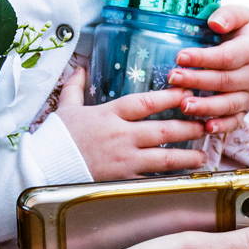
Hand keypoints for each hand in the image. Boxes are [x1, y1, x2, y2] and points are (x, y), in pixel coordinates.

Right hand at [58, 82, 208, 179]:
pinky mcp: (121, 181)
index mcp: (109, 114)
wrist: (43, 167)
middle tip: (205, 125)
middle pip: (163, 131)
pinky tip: (182, 179)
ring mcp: (123, 161)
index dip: (170, 96)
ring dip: (186, 157)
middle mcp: (121, 136)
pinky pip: (151, 180)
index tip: (188, 91)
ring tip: (202, 157)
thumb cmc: (56, 137)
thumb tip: (80, 67)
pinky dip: (168, 179)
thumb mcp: (66, 107)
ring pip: (163, 158)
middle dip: (188, 127)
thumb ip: (75, 86)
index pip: (146, 102)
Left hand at [169, 6, 248, 126]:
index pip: (226, 56)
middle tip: (173, 78)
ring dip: (206, 107)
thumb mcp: (241, 14)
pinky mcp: (247, 107)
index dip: (203, 58)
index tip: (180, 56)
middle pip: (224, 81)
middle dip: (197, 81)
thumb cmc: (244, 29)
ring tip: (183, 105)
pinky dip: (222, 126)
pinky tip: (205, 128)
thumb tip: (215, 23)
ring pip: (229, 103)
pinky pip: (236, 120)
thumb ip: (228, 16)